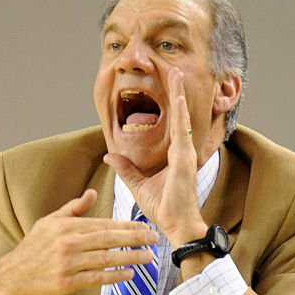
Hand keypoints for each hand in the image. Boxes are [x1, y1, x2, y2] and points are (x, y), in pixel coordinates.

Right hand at [0, 189, 156, 294]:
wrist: (14, 274)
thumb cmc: (34, 247)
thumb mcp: (50, 222)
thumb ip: (73, 208)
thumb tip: (92, 193)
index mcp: (67, 226)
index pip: (103, 224)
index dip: (126, 226)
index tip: (144, 226)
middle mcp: (69, 243)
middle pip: (108, 239)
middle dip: (134, 238)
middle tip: (154, 238)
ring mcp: (68, 263)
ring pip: (105, 258)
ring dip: (130, 257)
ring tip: (148, 256)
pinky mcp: (67, 282)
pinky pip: (96, 278)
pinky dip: (114, 276)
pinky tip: (129, 274)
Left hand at [103, 69, 206, 246]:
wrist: (176, 225)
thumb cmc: (164, 209)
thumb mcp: (138, 186)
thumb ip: (126, 169)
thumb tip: (109, 155)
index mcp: (174, 156)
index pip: (172, 125)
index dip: (171, 106)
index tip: (168, 86)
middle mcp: (181, 152)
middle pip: (179, 115)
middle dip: (176, 92)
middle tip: (174, 70)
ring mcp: (184, 154)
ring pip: (181, 118)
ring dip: (179, 95)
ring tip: (177, 74)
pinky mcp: (184, 160)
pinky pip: (181, 131)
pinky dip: (180, 113)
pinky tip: (178, 97)